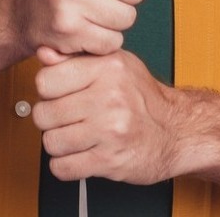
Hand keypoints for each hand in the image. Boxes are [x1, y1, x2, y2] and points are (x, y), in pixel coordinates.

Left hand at [33, 48, 178, 183]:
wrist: (175, 130)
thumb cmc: (141, 96)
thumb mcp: (113, 64)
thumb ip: (76, 58)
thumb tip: (44, 52)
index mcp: (107, 67)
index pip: (46, 80)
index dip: (47, 89)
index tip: (56, 93)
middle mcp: (109, 96)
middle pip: (45, 113)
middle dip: (50, 119)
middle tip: (65, 117)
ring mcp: (110, 130)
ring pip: (51, 142)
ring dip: (58, 143)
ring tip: (74, 135)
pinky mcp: (110, 160)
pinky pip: (64, 168)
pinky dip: (65, 165)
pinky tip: (78, 154)